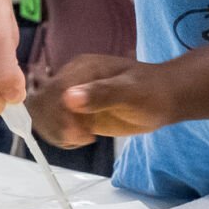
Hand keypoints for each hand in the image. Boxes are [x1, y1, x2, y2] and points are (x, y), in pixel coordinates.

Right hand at [27, 54, 172, 147]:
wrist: (166, 98)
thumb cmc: (153, 91)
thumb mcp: (130, 91)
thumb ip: (102, 93)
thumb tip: (70, 98)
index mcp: (82, 69)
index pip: (54, 91)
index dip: (59, 115)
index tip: (79, 134)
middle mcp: (73, 81)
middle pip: (43, 104)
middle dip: (56, 125)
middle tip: (82, 138)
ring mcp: (73, 98)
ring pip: (44, 116)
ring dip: (56, 132)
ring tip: (83, 139)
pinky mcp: (78, 114)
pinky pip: (56, 125)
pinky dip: (61, 136)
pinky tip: (81, 140)